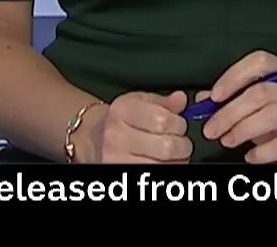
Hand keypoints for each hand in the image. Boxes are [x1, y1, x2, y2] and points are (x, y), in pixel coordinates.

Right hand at [76, 90, 190, 163]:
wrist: (94, 139)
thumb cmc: (120, 120)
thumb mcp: (138, 102)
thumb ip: (163, 101)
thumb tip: (181, 99)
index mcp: (122, 111)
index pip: (164, 120)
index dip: (179, 124)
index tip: (178, 124)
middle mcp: (116, 136)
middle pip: (167, 146)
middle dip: (182, 144)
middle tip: (179, 141)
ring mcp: (117, 159)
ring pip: (165, 165)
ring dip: (177, 160)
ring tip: (171, 153)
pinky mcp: (121, 173)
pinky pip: (157, 176)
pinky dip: (167, 169)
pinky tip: (162, 162)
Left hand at [200, 51, 276, 163]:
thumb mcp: (259, 109)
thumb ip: (231, 101)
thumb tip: (202, 99)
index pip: (259, 62)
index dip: (233, 77)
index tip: (213, 97)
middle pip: (260, 92)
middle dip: (229, 112)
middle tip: (211, 129)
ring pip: (272, 114)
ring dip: (243, 129)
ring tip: (228, 141)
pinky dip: (262, 151)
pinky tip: (251, 156)